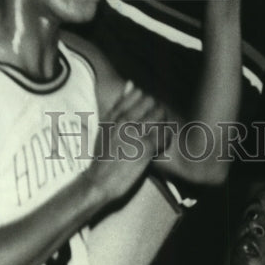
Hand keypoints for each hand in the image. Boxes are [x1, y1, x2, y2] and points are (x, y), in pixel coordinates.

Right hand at [86, 82, 169, 204]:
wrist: (98, 181)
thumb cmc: (103, 154)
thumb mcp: (105, 125)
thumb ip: (119, 104)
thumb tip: (131, 83)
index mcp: (114, 114)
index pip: (138, 94)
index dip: (146, 102)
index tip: (147, 113)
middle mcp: (124, 121)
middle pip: (152, 102)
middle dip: (157, 110)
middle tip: (157, 123)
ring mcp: (135, 134)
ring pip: (160, 116)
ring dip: (163, 123)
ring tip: (159, 133)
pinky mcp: (145, 148)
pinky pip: (163, 135)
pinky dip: (165, 139)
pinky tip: (161, 145)